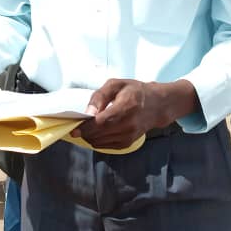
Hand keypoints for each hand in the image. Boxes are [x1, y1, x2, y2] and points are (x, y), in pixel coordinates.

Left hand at [73, 79, 196, 149]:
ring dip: (90, 136)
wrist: (157, 105)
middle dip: (85, 132)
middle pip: (99, 134)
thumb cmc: (134, 92)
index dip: (85, 127)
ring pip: (100, 142)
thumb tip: (87, 113)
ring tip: (89, 126)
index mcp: (126, 107)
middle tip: (80, 124)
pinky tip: (98, 131)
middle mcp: (129, 125)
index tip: (74, 128)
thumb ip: (99, 97)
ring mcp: (129, 136)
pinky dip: (98, 140)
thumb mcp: (116, 85)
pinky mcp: (128, 143)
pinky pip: (106, 146)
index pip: (101, 122)